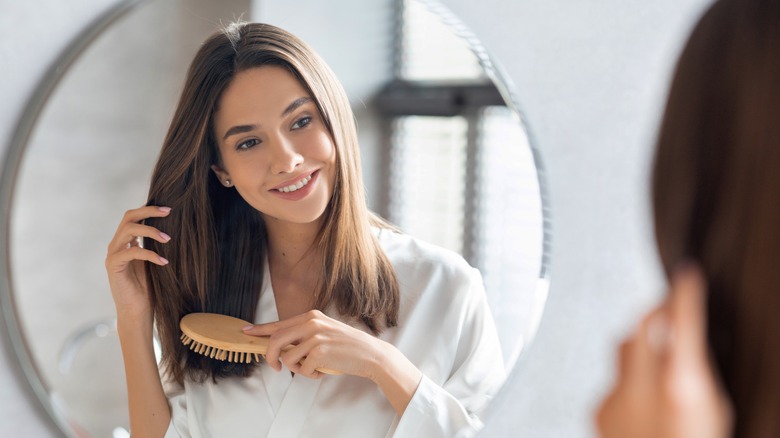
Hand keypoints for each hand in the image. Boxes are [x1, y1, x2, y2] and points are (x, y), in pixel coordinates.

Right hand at [105, 205, 171, 322]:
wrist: (137, 311)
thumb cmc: (148, 288)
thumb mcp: (153, 261)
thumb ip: (155, 244)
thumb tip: (172, 227)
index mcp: (125, 242)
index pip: (133, 217)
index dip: (149, 210)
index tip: (169, 209)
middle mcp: (116, 245)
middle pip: (128, 217)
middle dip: (148, 211)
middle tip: (168, 212)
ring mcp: (113, 255)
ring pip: (129, 230)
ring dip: (150, 231)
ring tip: (168, 239)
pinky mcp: (113, 266)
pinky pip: (132, 252)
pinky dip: (150, 254)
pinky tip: (164, 262)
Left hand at [242, 310, 383, 378]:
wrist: (370, 354)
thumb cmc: (346, 346)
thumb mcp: (324, 332)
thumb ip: (303, 335)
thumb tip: (279, 347)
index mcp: (311, 316)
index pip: (279, 323)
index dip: (260, 330)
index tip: (246, 332)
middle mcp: (311, 323)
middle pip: (275, 340)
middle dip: (270, 357)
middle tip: (276, 367)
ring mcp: (315, 336)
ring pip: (288, 358)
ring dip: (298, 369)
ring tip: (314, 368)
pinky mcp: (320, 352)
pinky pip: (302, 370)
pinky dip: (311, 375)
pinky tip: (324, 370)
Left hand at [596, 265, 732, 437]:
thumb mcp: (711, 408)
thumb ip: (695, 372)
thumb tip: (687, 341)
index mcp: (678, 387)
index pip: (680, 322)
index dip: (684, 293)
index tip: (687, 274)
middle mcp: (640, 389)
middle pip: (639, 326)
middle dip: (654, 310)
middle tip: (668, 307)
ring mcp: (612, 399)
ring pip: (622, 352)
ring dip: (641, 347)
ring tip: (660, 362)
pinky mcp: (597, 411)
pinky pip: (613, 381)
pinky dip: (628, 382)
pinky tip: (643, 402)